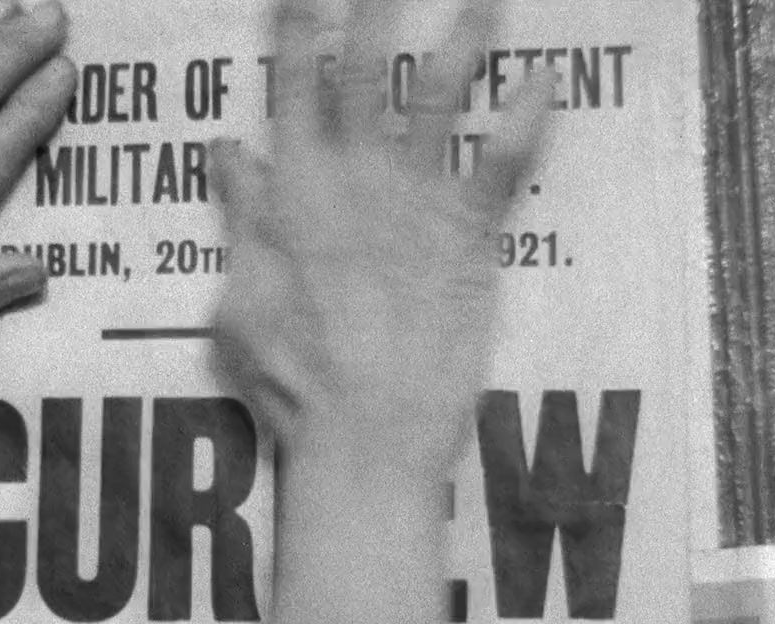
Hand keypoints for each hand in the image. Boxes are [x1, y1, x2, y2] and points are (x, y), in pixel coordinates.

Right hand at [210, 0, 550, 455]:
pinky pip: (500, 167)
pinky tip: (547, 77)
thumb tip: (227, 148)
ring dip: (461, 40)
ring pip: (436, 98)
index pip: (292, 85)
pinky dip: (524, 121)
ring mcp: (413, 203)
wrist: (364, 430)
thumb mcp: (239, 298)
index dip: (300, 26)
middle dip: (375, 7)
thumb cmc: (292, 376)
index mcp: (293, 188)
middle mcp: (353, 177)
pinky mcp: (467, 237)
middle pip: (364, 70)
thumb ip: (240, 217)